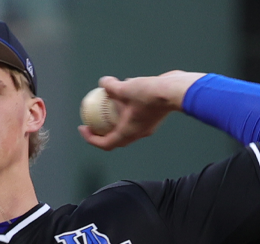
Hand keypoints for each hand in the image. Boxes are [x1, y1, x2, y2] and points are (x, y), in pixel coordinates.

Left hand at [79, 71, 205, 150]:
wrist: (175, 91)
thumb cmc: (149, 94)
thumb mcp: (124, 89)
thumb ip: (111, 87)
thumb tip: (102, 82)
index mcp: (128, 132)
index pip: (106, 143)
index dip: (92, 139)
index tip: (83, 127)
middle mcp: (138, 132)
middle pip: (116, 137)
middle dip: (102, 130)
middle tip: (93, 120)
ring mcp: (147, 124)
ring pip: (127, 123)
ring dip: (116, 115)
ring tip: (108, 100)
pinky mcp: (153, 115)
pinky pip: (136, 113)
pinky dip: (127, 105)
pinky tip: (125, 87)